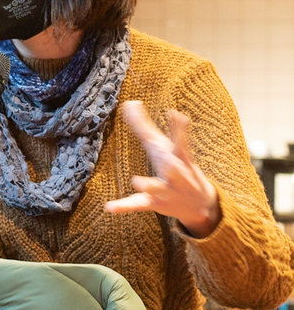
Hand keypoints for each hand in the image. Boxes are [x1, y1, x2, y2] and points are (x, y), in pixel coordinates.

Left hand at [104, 100, 218, 236]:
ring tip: (137, 181)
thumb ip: (144, 126)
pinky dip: (123, 206)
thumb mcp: (164, 148)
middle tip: (162, 151)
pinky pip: (137, 205)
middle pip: (174, 167)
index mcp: (179, 159)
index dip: (179, 129)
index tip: (176, 114)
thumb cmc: (178, 168)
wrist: (201, 205)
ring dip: (149, 185)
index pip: (180, 142)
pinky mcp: (153, 204)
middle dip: (172, 163)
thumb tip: (130, 102)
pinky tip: (109, 207)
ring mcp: (165, 191)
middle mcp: (176, 175)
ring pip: (157, 188)